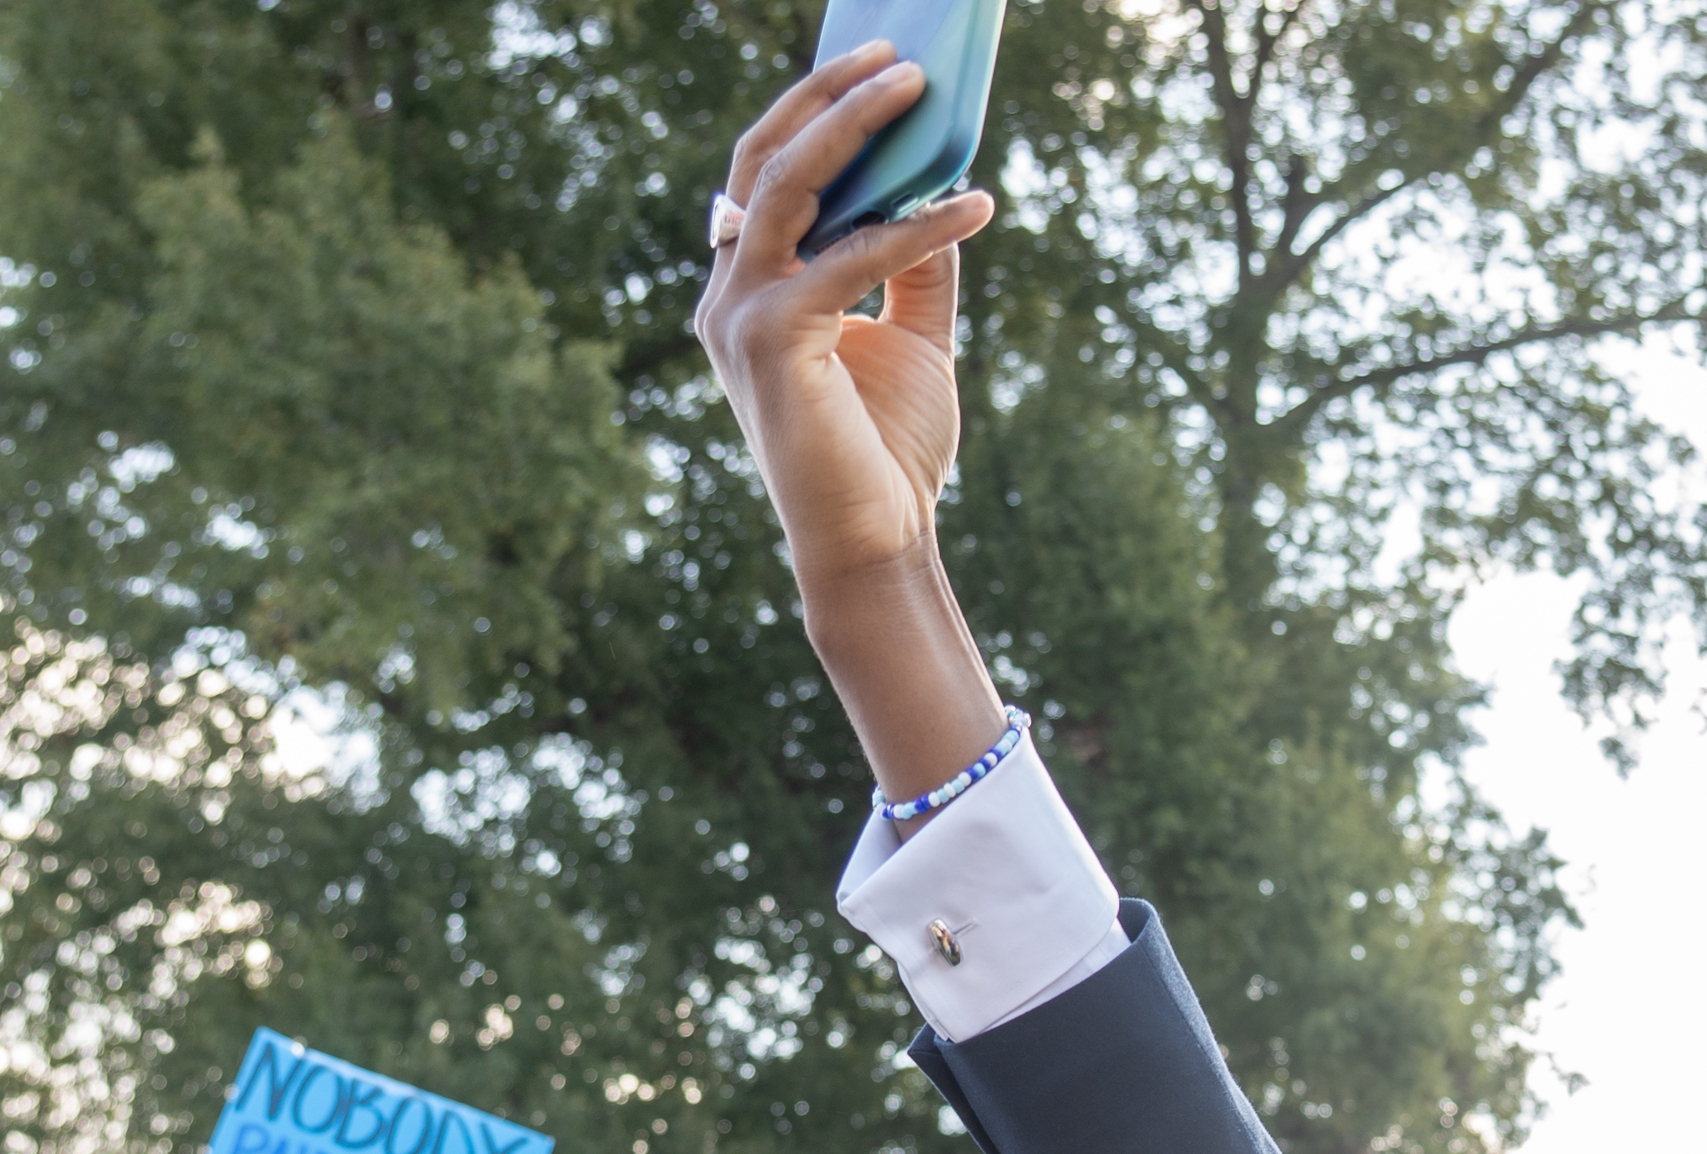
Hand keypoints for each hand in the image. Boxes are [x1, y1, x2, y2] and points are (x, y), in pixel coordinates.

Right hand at [695, 49, 997, 595]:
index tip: (872, 66)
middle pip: (765, 158)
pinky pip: (852, 257)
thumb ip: (916, 263)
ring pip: (788, 181)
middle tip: (897, 57)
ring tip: (919, 89)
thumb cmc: (887, 452)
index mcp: (749, 290)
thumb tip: (943, 181)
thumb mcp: (912, 339)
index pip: (766, 175)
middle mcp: (728, 294)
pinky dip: (918, 226)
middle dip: (828, 95)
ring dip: (856, 124)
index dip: (813, 112)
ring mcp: (739, 315)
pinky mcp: (774, 340)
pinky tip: (977, 206)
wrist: (876, 542)